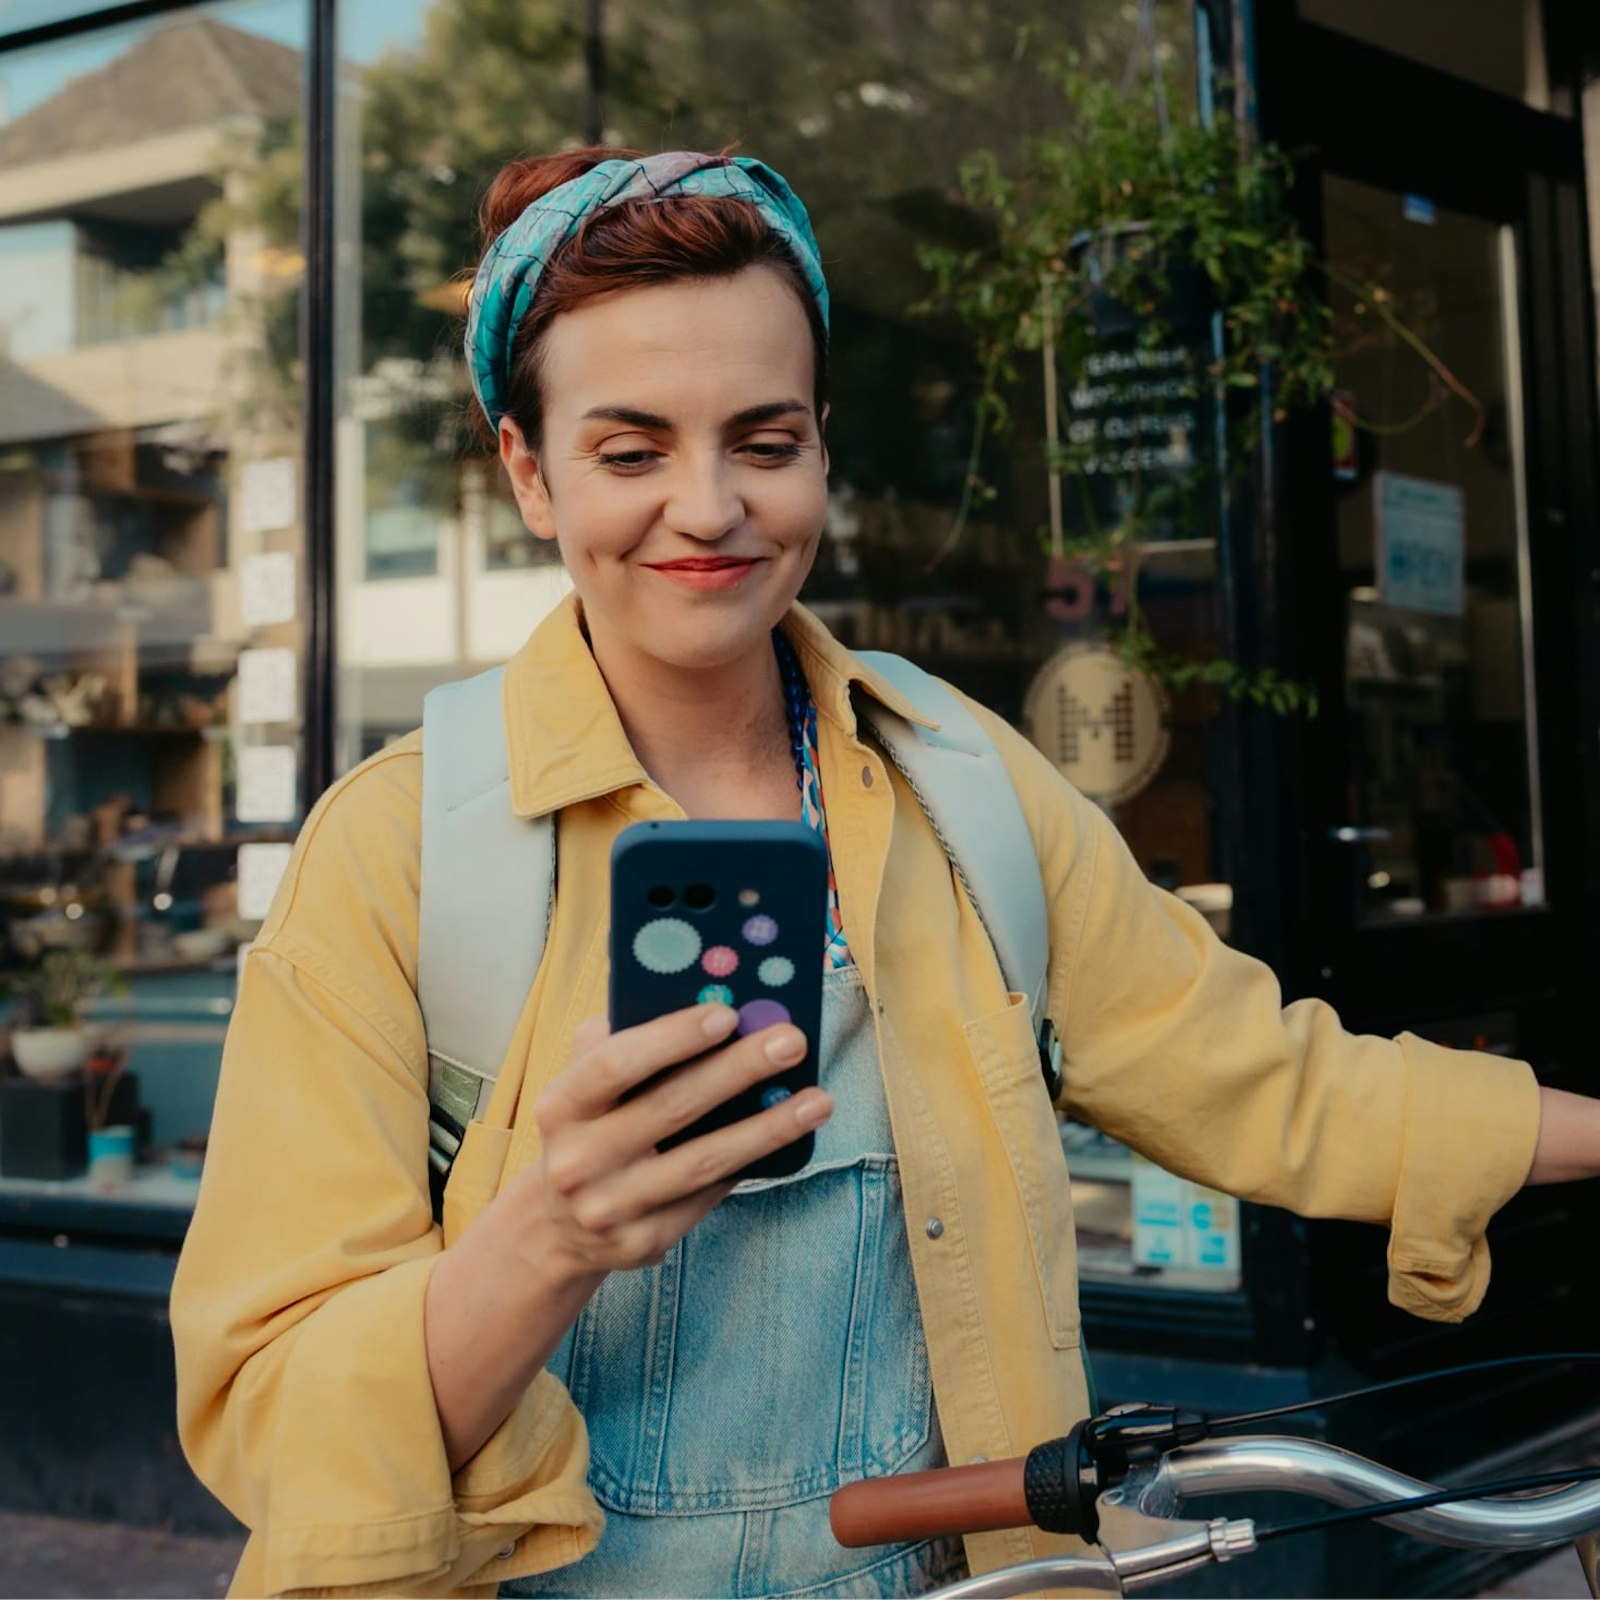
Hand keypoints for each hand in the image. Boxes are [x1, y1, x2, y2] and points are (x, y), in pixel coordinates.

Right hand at [498, 1003, 831, 1281]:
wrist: (559, 1226)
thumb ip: (621, 1036)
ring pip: (704, 1161)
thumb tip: (698, 996)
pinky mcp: (644, 1242)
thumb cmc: (589, 1127)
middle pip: (671, 1108)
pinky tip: (789, 1138)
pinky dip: (752, 1163)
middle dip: (738, 1070)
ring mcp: (610, 1208)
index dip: (672, 1038)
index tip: (727, 1014)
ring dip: (768, 1127)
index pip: (615, 1064)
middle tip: (791, 1041)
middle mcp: (578, 1161)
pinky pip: (710, 1195)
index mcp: (560, 1105)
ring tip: (819, 1099)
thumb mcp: (582, 1080)